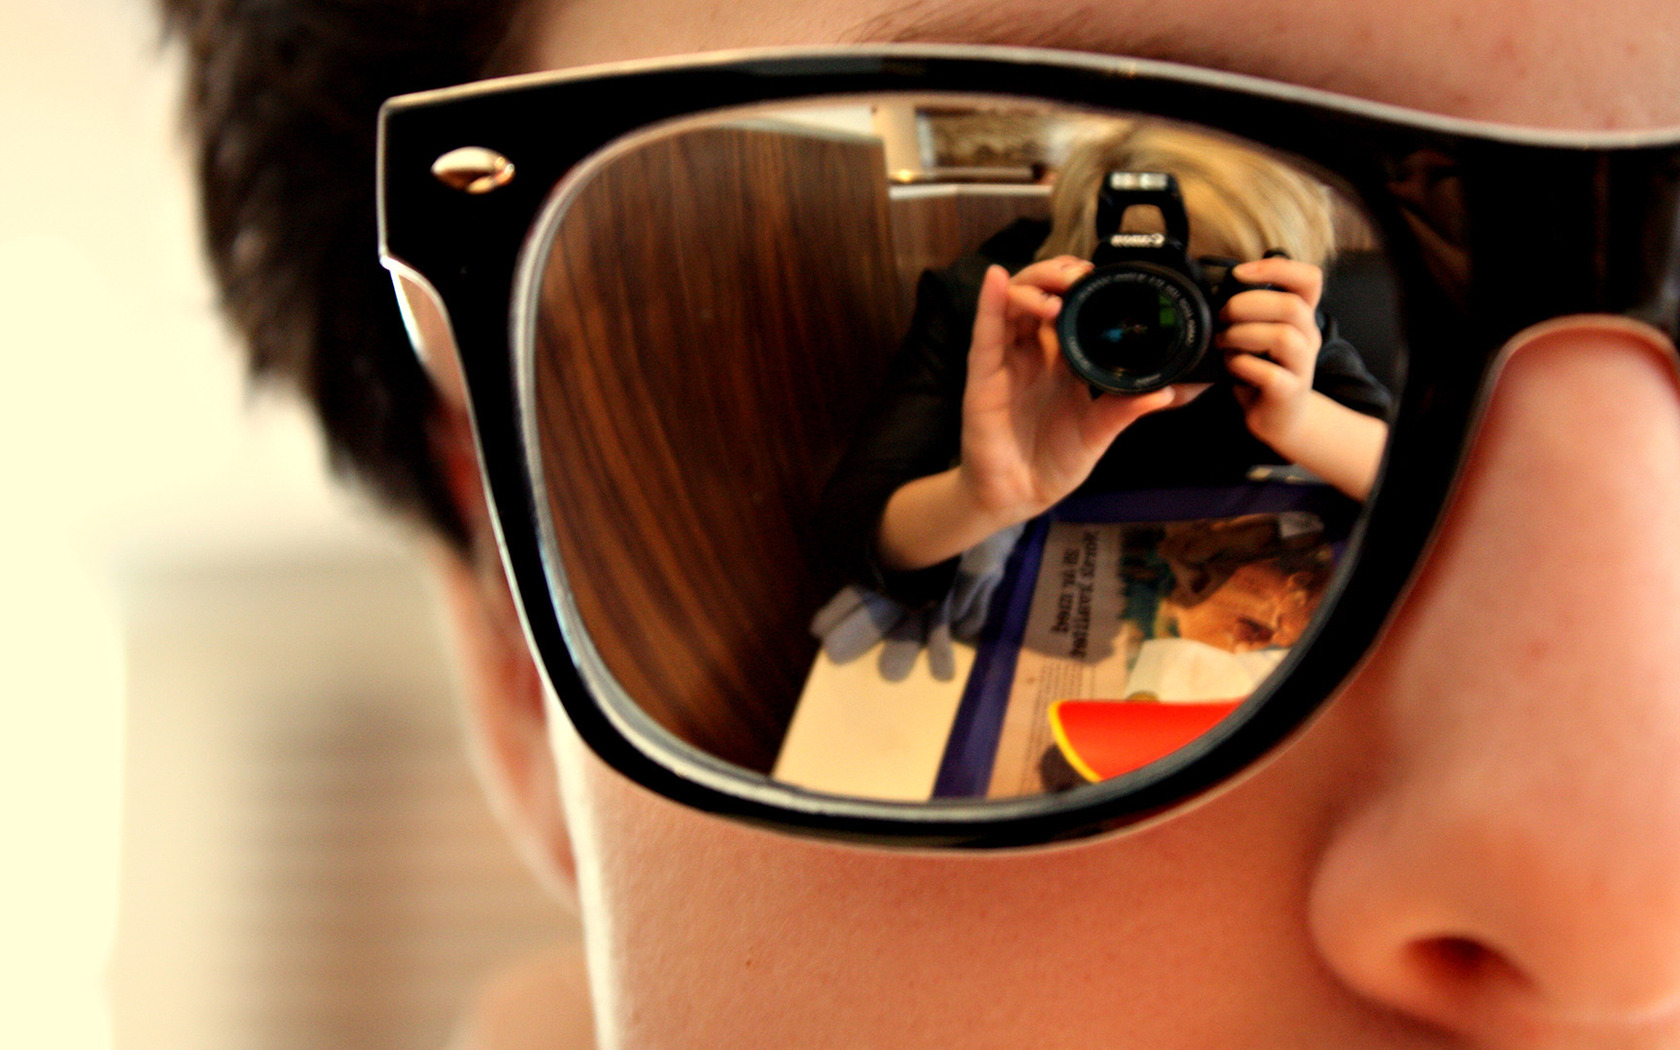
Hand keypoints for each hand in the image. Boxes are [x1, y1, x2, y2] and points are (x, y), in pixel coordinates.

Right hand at [957, 258, 1183, 524]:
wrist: (1020, 497)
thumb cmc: (1054, 463)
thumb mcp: (1098, 433)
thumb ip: (1125, 410)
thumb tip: (1165, 392)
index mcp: (1062, 361)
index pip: (1067, 308)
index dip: (1079, 286)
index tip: (1101, 276)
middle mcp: (1032, 354)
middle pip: (1038, 296)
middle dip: (1056, 275)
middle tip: (1080, 274)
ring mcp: (1006, 362)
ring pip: (1012, 305)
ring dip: (1033, 285)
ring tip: (1057, 285)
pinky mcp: (983, 377)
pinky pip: (985, 334)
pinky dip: (989, 303)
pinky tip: (996, 279)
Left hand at [1218, 256, 1324, 449]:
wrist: (1280, 418)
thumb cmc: (1262, 370)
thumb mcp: (1257, 334)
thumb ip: (1246, 311)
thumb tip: (1210, 288)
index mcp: (1300, 317)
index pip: (1309, 279)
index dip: (1278, 268)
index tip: (1239, 273)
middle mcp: (1308, 337)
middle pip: (1291, 305)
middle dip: (1247, 305)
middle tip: (1221, 317)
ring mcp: (1302, 366)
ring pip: (1282, 336)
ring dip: (1242, 335)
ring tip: (1223, 342)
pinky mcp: (1290, 392)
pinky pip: (1269, 373)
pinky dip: (1242, 366)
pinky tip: (1231, 367)